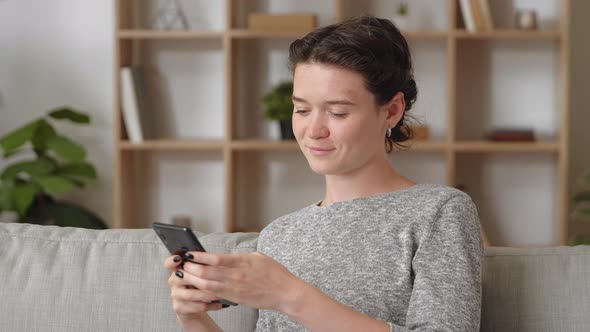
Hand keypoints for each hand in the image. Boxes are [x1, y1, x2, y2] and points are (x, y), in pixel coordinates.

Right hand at [164, 255, 224, 322]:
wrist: (194, 307)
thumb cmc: (199, 286)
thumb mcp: (200, 274)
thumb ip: (201, 266)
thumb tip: (212, 258)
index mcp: (178, 270)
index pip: (169, 263)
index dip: (172, 261)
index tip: (179, 259)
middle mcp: (174, 282)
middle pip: (182, 278)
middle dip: (200, 278)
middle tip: (215, 279)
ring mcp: (175, 295)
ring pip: (190, 294)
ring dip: (207, 294)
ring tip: (220, 294)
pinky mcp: (179, 307)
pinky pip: (195, 306)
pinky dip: (209, 305)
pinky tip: (219, 304)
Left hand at [181, 251, 302, 311]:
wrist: (285, 293)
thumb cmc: (274, 272)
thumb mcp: (258, 257)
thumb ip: (240, 257)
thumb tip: (225, 256)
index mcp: (242, 262)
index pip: (216, 258)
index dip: (200, 256)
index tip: (189, 253)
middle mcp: (237, 276)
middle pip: (207, 272)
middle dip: (191, 268)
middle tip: (181, 264)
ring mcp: (236, 289)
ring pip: (208, 285)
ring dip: (193, 281)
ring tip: (183, 276)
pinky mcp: (236, 299)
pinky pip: (216, 296)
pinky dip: (203, 292)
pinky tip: (194, 288)